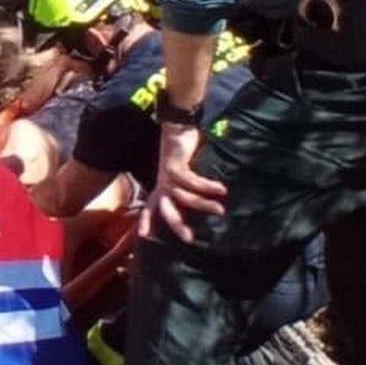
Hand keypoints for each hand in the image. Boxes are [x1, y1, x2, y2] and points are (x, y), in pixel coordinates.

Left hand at [141, 124, 228, 244]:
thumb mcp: (183, 171)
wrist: (177, 126)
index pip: (151, 207)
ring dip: (203, 204)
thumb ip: (187, 185)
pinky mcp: (175, 167)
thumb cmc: (183, 150)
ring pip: (184, 197)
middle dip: (177, 225)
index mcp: (161, 186)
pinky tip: (221, 189)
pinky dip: (207, 186)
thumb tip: (205, 199)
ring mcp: (167, 176)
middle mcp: (163, 183)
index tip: (144, 235)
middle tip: (189, 238)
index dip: (146, 221)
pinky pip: (192, 182)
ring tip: (220, 210)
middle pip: (166, 210)